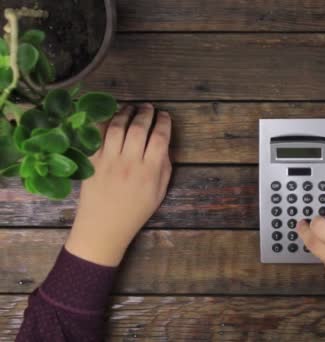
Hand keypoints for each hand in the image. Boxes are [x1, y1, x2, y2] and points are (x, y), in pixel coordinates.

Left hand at [65, 104, 172, 266]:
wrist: (105, 226)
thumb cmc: (136, 211)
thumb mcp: (159, 192)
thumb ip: (164, 167)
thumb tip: (165, 145)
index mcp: (150, 172)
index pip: (160, 138)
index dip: (164, 123)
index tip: (165, 116)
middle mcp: (130, 163)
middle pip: (139, 128)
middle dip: (146, 114)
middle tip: (149, 108)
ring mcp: (109, 161)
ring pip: (117, 127)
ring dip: (126, 113)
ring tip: (131, 108)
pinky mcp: (92, 161)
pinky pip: (96, 136)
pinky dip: (103, 122)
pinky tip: (111, 117)